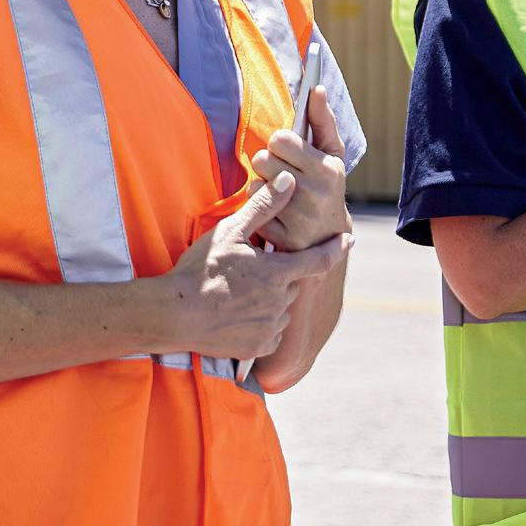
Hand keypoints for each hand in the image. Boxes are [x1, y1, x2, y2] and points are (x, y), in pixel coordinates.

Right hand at [165, 171, 352, 362]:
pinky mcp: (259, 346)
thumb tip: (290, 180)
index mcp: (278, 273)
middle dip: (280, 274)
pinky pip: (270, 331)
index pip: (317, 259)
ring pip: (281, 308)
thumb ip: (264, 207)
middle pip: (292, 282)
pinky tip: (237, 313)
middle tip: (251, 268)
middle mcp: (281, 302)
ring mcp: (271, 327)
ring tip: (239, 292)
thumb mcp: (231, 231)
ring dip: (270, 299)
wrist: (177, 313)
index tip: (349, 239)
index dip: (335, 249)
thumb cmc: (202, 268)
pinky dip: (261, 322)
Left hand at [249, 86, 351, 252]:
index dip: (280, 142)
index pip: (280, 139)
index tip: (289, 150)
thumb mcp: (332, 152)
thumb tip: (317, 88)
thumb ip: (323, 119)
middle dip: (269, 161)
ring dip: (263, 182)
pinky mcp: (282, 236)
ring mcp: (299, 218)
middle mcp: (315, 194)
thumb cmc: (326, 183)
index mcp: (327, 169)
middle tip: (283, 170)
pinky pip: (253, 206)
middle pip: (262, 159)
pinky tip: (275, 209)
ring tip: (280, 189)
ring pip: (255, 181)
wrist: (330, 237)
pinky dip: (259, 204)